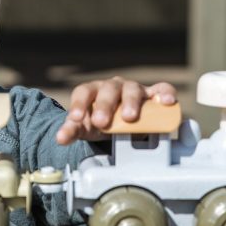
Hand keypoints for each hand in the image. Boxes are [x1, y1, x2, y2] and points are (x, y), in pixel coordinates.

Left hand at [56, 77, 176, 145]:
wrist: (118, 120)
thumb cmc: (99, 120)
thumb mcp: (84, 127)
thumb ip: (72, 131)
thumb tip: (61, 138)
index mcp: (93, 91)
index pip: (84, 92)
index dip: (79, 104)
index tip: (76, 119)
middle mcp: (112, 87)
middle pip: (109, 90)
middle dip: (105, 105)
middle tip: (102, 122)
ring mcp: (133, 89)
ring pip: (132, 89)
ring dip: (130, 101)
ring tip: (129, 117)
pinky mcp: (152, 95)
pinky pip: (161, 89)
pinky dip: (165, 94)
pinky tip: (165, 102)